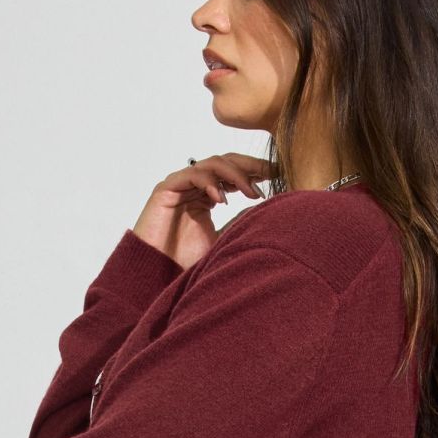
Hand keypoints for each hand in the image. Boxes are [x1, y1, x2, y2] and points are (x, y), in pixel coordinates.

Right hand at [132, 155, 274, 269]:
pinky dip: (208, 183)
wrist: (157, 275)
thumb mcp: (223, 242)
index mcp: (208, 196)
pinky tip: (222, 199)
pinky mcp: (165, 189)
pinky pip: (191, 175)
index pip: (235, 174)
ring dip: (234, 175)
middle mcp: (195, 187)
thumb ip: (239, 224)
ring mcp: (180, 185)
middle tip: (272, 172)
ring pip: (212, 165)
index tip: (280, 174)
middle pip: (226, 163)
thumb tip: (268, 213)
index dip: (256, 172)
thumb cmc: (185, 263)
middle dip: (250, 165)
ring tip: (251, 193)